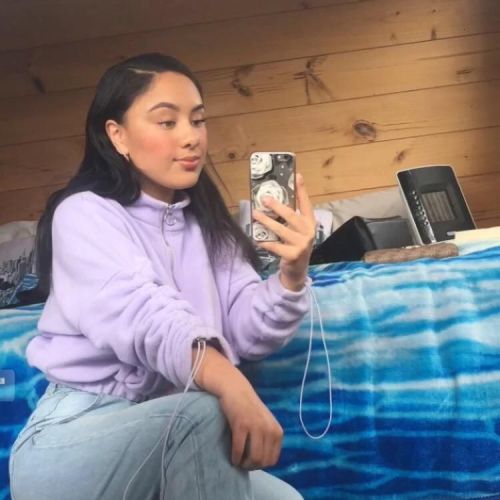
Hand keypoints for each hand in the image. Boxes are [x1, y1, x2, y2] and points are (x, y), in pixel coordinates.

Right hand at [193, 346, 283, 469]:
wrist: (236, 389)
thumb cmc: (249, 408)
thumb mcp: (266, 423)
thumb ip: (269, 439)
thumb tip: (265, 462)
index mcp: (277, 431)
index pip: (273, 460)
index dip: (261, 465)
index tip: (252, 462)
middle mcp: (269, 429)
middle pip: (263, 461)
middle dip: (252, 466)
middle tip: (243, 463)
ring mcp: (256, 427)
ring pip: (254, 458)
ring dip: (244, 464)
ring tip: (238, 461)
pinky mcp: (241, 425)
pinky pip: (239, 450)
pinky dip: (235, 457)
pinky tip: (232, 456)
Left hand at [252, 173, 315, 290]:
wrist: (297, 271)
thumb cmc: (294, 246)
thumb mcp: (296, 231)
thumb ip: (290, 218)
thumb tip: (273, 200)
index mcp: (310, 223)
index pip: (306, 204)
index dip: (301, 190)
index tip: (297, 176)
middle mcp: (308, 232)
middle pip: (291, 215)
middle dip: (277, 206)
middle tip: (264, 198)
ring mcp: (301, 244)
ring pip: (281, 230)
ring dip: (266, 221)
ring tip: (255, 215)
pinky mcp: (293, 255)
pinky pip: (275, 246)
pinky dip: (265, 242)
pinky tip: (257, 238)